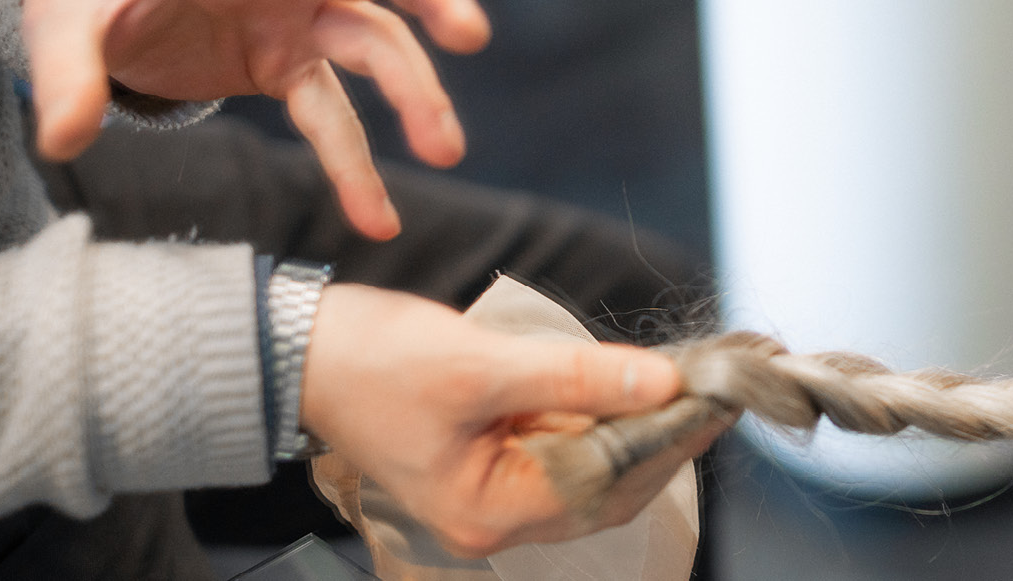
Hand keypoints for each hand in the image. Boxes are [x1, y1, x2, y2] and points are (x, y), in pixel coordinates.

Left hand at [22, 0, 490, 239]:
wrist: (93, 10)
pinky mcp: (290, 66)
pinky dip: (355, 168)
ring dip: (415, 97)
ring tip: (445, 151)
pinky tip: (375, 219)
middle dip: (429, 5)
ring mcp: (297, 22)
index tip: (442, 5)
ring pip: (376, 52)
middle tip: (468, 34)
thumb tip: (62, 138)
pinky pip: (336, 118)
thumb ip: (70, 75)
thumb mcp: (66, 24)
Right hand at [299, 284, 710, 557]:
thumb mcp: (480, 363)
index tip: (718, 394)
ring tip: (692, 381)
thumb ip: (576, 375)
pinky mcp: (494, 460)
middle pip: (611, 484)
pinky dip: (605, 415)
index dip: (668, 435)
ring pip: (596, 465)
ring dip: (641, 424)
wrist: (294, 348)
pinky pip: (569, 445)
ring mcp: (496, 492)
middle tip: (718, 386)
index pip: (609, 481)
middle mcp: (497, 517)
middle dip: (664, 434)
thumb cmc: (370, 361)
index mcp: (489, 511)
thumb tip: (663, 380)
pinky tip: (640, 384)